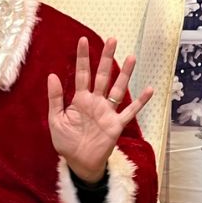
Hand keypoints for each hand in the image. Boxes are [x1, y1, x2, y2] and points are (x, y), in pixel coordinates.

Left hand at [47, 37, 152, 182]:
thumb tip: (52, 75)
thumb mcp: (55, 120)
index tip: (83, 40)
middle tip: (112, 39)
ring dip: (125, 74)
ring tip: (132, 57)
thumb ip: (55, 98)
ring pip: (118, 89)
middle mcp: (96, 102)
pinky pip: (130, 111)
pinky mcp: (116, 125)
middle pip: (103, 76)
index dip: (83, 57)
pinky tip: (149, 89)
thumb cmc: (66, 142)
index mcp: (80, 99)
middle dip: (107, 58)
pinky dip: (140, 101)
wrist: (79, 162)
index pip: (82, 74)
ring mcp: (108, 112)